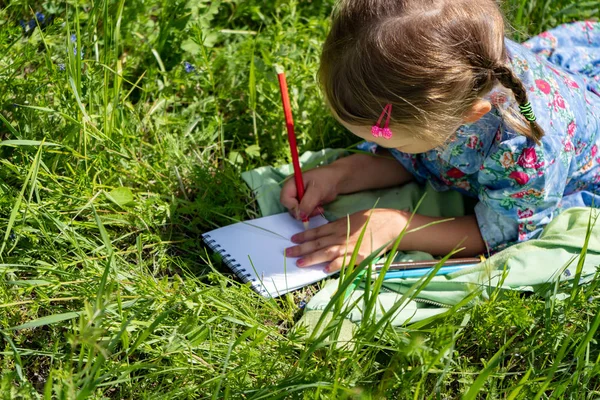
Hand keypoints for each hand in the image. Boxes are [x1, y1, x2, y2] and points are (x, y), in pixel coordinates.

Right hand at [280, 165, 343, 220]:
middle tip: (315, 209)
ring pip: (297, 212)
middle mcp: (292, 192)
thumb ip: (307, 203)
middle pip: (290, 208)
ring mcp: (298, 198)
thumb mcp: (316, 190)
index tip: (304, 209)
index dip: (293, 206)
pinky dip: (311, 213)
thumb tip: (300, 216)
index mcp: (291, 184)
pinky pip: (303, 213)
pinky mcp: (304, 204)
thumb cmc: (325, 180)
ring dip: (308, 213)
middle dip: (302, 211)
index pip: (284, 199)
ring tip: (319, 208)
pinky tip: (320, 208)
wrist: (336, 180)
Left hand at [285, 209, 406, 271]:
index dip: (303, 236)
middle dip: (301, 248)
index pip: (316, 232)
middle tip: (287, 252)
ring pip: (326, 252)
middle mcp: (340, 236)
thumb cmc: (370, 220)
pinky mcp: (358, 255)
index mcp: (338, 226)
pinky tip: (324, 270)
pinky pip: (344, 262)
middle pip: (317, 243)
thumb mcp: (350, 219)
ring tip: (299, 263)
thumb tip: (323, 232)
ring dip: (312, 258)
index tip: (292, 239)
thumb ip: (337, 226)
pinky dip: (334, 266)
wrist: (388, 224)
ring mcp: (349, 246)